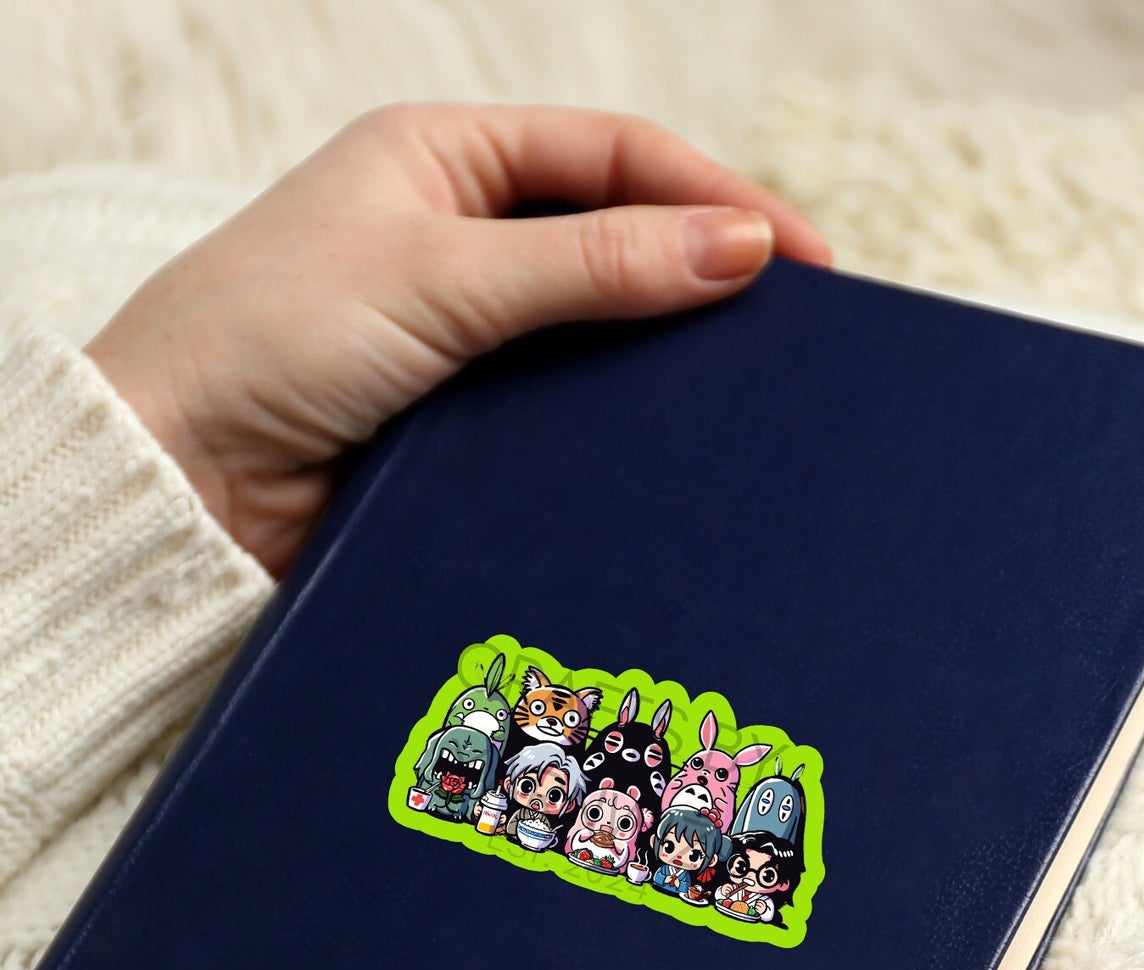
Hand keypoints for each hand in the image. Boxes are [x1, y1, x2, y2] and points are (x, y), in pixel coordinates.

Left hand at [87, 103, 829, 573]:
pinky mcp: (470, 424)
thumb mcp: (444, 276)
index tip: (806, 260)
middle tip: (806, 327)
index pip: (617, 157)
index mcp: (445, 157)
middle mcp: (462, 237)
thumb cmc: (267, 340)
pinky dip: (630, 426)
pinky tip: (682, 446)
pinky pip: (576, 415)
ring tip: (761, 391)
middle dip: (714, 274)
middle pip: (623, 239)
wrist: (180, 481)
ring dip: (677, 358)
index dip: (719, 199)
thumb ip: (596, 263)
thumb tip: (740, 249)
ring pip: (606, 335)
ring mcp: (468, 335)